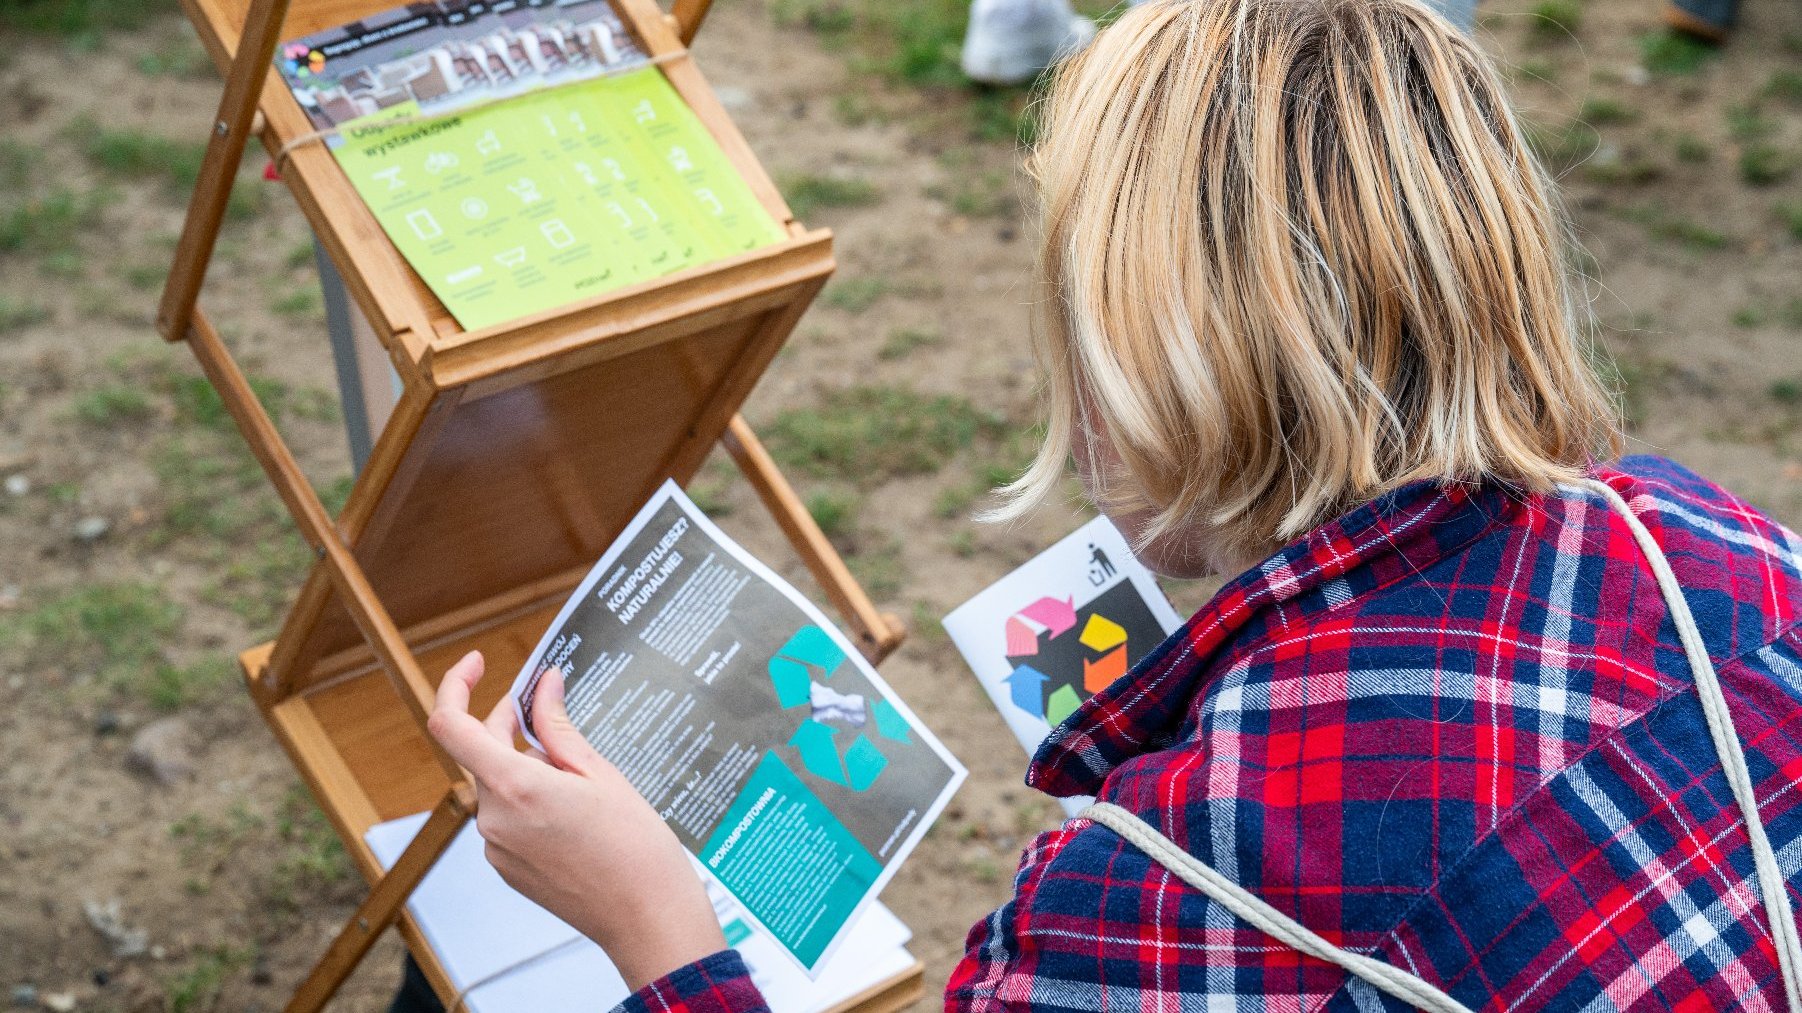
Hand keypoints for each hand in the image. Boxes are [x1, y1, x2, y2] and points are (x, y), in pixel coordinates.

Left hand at [427, 651, 726, 990]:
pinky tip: (575, 808)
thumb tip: (542, 686)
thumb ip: (558, 727)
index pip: (451, 725)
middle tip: (548, 704)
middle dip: (508, 724)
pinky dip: (529, 799)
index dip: (456, 686)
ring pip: (498, 786)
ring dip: (526, 766)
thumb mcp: (600, 773)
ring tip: (582, 774)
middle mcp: (494, 819)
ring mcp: (496, 848)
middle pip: (481, 753)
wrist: (647, 916)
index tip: (477, 663)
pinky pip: (507, 818)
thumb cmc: (635, 847)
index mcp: (515, 787)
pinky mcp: (506, 868)